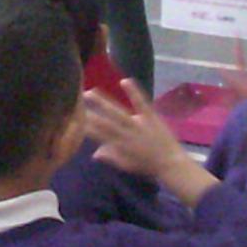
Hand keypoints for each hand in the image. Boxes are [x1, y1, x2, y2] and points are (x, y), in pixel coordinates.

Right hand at [80, 82, 213, 205]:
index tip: (75, 118)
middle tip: (77, 101)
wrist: (171, 164)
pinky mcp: (150, 117)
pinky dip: (133, 91)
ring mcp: (138, 124)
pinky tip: (125, 80)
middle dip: (90, 111)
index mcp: (119, 146)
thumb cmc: (148, 166)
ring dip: (103, 101)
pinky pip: (140, 103)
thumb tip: (94, 153)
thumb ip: (110, 157)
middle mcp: (125, 134)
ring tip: (91, 91)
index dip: (86, 126)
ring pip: (117, 112)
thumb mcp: (127, 165)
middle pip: (104, 121)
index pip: (99, 134)